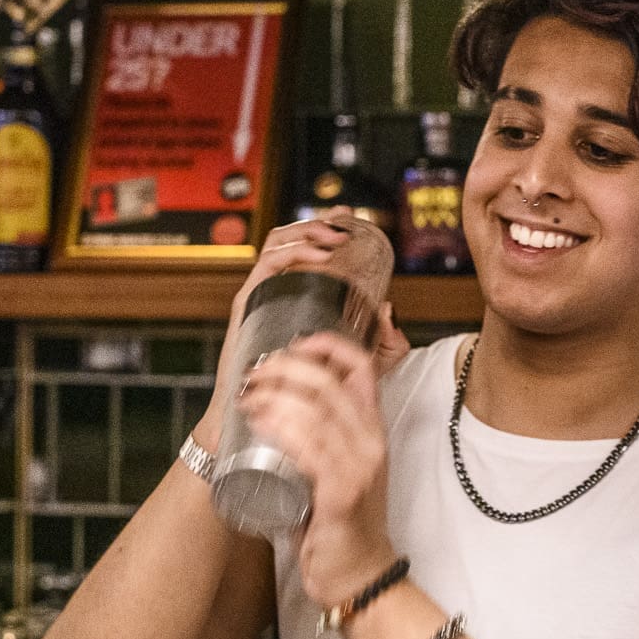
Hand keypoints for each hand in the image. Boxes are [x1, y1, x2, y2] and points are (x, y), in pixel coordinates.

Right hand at [199, 209, 403, 449]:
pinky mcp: (250, 305)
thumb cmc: (304, 393)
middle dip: (317, 222)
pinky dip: (293, 253)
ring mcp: (261, 296)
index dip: (325, 227)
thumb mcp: (355, 363)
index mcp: (293, 297)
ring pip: (276, 244)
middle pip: (289, 239)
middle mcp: (275, 291)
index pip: (304, 248)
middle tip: (345, 222)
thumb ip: (382, 344)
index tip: (350, 218)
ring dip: (307, 232)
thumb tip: (389, 311)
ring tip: (334, 238)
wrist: (265, 420)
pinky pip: (267, 267)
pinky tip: (319, 257)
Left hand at [238, 331, 398, 607]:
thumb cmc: (341, 522)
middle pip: (330, 383)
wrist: (360, 575)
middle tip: (253, 375)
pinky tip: (260, 422)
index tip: (293, 344)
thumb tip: (276, 405)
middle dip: (285, 368)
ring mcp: (360, 467)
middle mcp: (371, 442)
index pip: (361, 368)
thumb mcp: (339, 467)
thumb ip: (321, 437)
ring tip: (247, 398)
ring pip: (318, 412)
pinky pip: (312, 450)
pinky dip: (284, 429)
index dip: (327, 345)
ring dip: (275, 396)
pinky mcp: (343, 494)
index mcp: (372, 430)